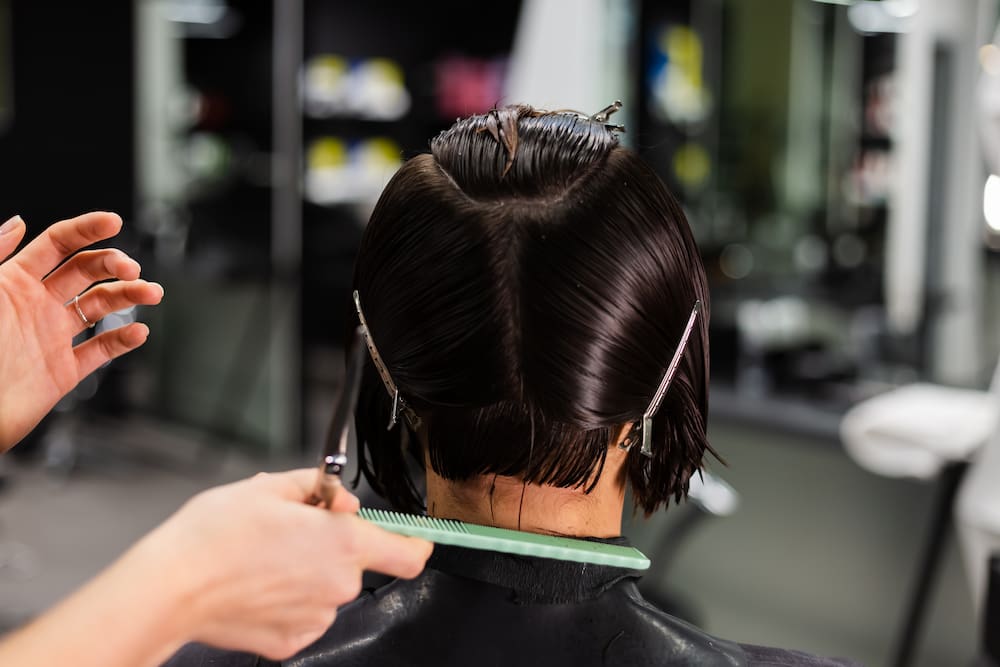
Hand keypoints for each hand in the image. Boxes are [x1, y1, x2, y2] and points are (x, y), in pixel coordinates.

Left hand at [0, 212, 162, 448]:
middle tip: (132, 270)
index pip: (58, 244)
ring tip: (151, 293)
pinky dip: (124, 340)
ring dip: (130, 296)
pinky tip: (138, 331)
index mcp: (12, 282)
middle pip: (87, 272)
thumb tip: (19, 222)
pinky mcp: (63, 371)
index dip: (87, 230)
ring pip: (101, 307)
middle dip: (115, 264)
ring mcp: (52, 337)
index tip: (114, 222)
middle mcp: (36, 306)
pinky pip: (101, 350)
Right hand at [143, 469, 432, 659]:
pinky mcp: (290, 643)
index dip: (416, 543)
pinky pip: (303, 615)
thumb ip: (321, 487)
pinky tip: (257, 586)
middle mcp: (338, 587)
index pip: (409, 553)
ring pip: (328, 590)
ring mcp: (315, 619)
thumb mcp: (270, 486)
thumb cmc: (216, 535)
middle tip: (293, 530)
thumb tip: (343, 500)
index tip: (412, 538)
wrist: (170, 588)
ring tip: (265, 559)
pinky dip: (288, 601)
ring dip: (309, 574)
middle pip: (357, 564)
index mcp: (344, 544)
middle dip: (333, 546)